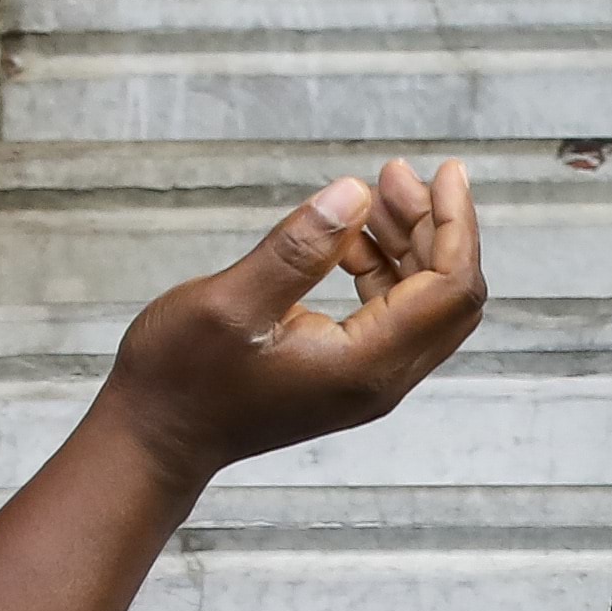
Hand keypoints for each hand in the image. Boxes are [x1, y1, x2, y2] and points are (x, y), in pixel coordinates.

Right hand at [104, 163, 483, 484]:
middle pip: (449, 295)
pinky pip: (391, 315)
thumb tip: (355, 193)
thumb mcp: (229, 302)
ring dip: (409, 243)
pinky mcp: (347, 375)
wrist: (154, 439)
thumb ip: (296, 249)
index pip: (450, 289)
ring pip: (423, 303)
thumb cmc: (180, 378)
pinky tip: (347, 238)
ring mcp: (366, 382)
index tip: (446, 170)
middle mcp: (379, 380)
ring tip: (372, 193)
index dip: (457, 224)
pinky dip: (382, 267)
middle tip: (395, 173)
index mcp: (363, 365)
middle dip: (436, 226)